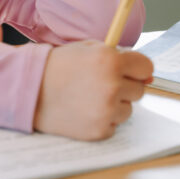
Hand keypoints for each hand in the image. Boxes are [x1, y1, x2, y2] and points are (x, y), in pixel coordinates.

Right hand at [33, 41, 153, 139]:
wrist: (30, 89)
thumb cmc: (59, 66)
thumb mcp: (87, 49)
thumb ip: (119, 56)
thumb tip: (149, 77)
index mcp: (110, 60)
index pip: (146, 68)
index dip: (137, 69)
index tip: (129, 72)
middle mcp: (112, 85)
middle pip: (139, 90)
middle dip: (124, 86)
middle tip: (100, 83)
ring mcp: (106, 110)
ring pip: (128, 109)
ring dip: (114, 104)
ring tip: (88, 97)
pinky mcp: (99, 130)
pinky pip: (114, 125)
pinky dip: (102, 119)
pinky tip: (83, 110)